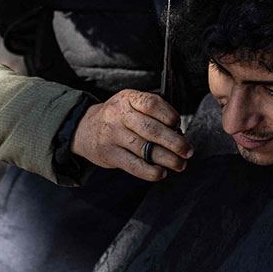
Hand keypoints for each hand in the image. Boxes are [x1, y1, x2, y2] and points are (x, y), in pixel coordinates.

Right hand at [70, 90, 192, 181]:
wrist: (84, 129)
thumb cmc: (117, 117)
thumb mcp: (130, 104)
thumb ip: (151, 113)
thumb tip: (178, 133)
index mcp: (128, 98)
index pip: (152, 104)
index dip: (170, 115)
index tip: (179, 125)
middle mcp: (119, 115)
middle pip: (152, 129)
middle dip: (175, 143)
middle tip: (188, 151)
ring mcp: (113, 135)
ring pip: (145, 149)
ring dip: (167, 159)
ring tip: (179, 164)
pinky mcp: (110, 154)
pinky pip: (134, 165)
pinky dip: (150, 171)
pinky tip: (160, 173)